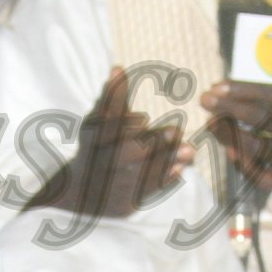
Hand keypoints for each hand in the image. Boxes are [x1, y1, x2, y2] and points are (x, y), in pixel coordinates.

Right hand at [26, 68, 190, 217]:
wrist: (82, 192)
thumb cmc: (97, 147)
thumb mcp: (98, 122)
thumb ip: (111, 98)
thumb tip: (117, 67)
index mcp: (92, 141)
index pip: (106, 133)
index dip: (123, 125)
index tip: (144, 118)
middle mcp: (99, 164)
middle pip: (123, 155)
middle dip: (151, 144)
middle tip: (177, 131)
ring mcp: (112, 187)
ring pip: (140, 175)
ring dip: (166, 161)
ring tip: (190, 149)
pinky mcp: (125, 204)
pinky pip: (147, 193)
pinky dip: (165, 181)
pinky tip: (182, 168)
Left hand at [200, 78, 271, 201]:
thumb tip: (245, 80)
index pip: (266, 93)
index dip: (238, 90)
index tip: (217, 85)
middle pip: (255, 117)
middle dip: (225, 107)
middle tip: (205, 100)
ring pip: (252, 145)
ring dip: (227, 134)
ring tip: (212, 123)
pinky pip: (259, 172)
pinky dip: (243, 163)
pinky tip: (231, 152)